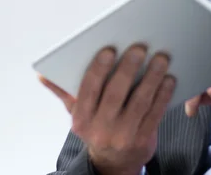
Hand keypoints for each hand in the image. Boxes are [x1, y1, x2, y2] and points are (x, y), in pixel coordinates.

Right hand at [39, 44, 174, 174]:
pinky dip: (163, 95)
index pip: (88, 90)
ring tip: (160, 58)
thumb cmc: (96, 128)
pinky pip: (155, 113)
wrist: (114, 164)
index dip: (98, 69)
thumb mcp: (77, 112)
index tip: (109, 49)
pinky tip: (168, 79)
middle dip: (128, 68)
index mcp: (82, 118)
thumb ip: (63, 91)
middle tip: (139, 48)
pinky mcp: (143, 139)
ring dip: (151, 78)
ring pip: (139, 102)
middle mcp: (101, 129)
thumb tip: (42, 74)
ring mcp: (123, 136)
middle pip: (115, 94)